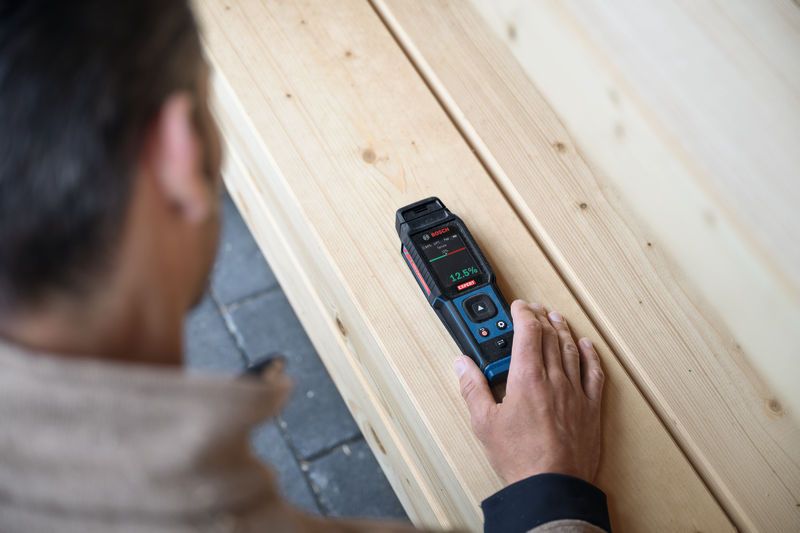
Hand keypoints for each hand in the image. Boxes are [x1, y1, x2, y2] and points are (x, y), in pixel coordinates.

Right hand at [454, 300, 603, 484]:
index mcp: (527, 379)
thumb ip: (472, 388)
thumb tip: (462, 364)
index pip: (527, 333)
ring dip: (563, 330)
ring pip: (571, 350)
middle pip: (550, 337)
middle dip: (541, 317)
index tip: (518, 306)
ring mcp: (575, 393)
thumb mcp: (484, 423)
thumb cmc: (520, 458)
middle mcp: (554, 380)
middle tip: (535, 309)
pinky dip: (590, 355)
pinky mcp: (590, 408)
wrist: (552, 485)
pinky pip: (594, 373)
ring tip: (557, 318)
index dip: (523, 314)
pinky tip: (585, 346)